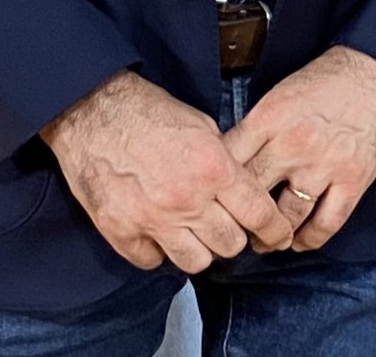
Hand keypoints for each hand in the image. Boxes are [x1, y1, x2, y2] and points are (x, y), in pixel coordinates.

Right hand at [42, 70, 293, 272]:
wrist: (96, 113)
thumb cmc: (151, 112)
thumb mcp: (204, 126)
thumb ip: (224, 162)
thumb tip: (240, 188)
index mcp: (214, 169)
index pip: (259, 214)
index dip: (275, 228)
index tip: (279, 234)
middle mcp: (188, 200)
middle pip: (229, 244)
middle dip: (234, 236)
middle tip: (227, 225)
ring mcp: (153, 221)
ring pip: (195, 262)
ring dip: (200, 249)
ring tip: (195, 232)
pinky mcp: (122, 233)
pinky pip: (153, 261)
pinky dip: (159, 251)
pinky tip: (159, 231)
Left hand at [224, 45, 375, 251]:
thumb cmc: (330, 78)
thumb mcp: (282, 93)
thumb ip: (258, 128)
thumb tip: (233, 162)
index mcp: (270, 118)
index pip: (229, 164)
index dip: (217, 188)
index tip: (215, 202)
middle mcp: (293, 144)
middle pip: (252, 198)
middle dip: (241, 219)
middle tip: (238, 229)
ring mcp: (324, 164)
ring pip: (286, 218)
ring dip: (273, 237)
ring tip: (267, 240)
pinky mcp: (353, 178)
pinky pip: (326, 224)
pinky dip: (309, 239)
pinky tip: (301, 240)